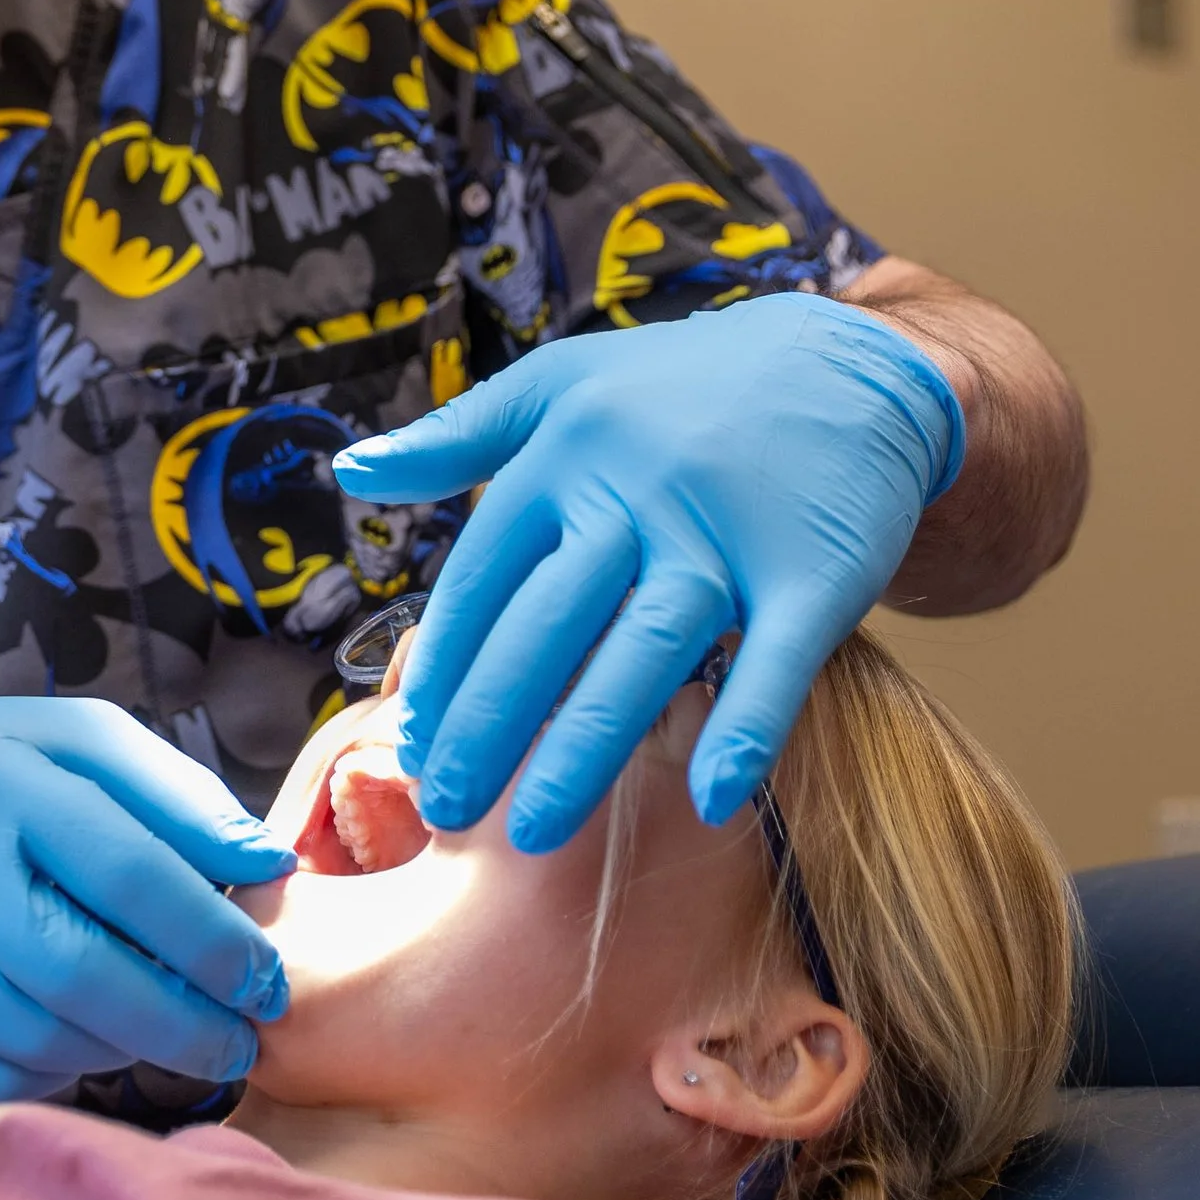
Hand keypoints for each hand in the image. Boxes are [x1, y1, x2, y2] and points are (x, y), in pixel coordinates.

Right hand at [0, 698, 293, 1100]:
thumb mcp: (73, 745)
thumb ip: (174, 797)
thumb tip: (266, 866)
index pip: (127, 869)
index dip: (211, 939)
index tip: (267, 981)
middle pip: (75, 970)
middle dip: (179, 1021)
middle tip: (236, 1044)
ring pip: (32, 1033)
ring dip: (119, 1051)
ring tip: (158, 1036)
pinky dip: (47, 1075)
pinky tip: (77, 1048)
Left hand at [333, 294, 962, 848]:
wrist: (849, 366)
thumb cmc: (682, 390)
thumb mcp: (562, 384)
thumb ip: (457, 434)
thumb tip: (350, 470)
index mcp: (566, 456)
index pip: (485, 578)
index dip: (444, 665)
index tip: (410, 742)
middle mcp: (638, 495)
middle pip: (548, 627)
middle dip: (489, 724)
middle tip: (445, 809)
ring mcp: (728, 537)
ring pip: (644, 652)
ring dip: (587, 748)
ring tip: (533, 832)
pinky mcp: (816, 572)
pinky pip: (778, 663)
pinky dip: (747, 730)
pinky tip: (710, 798)